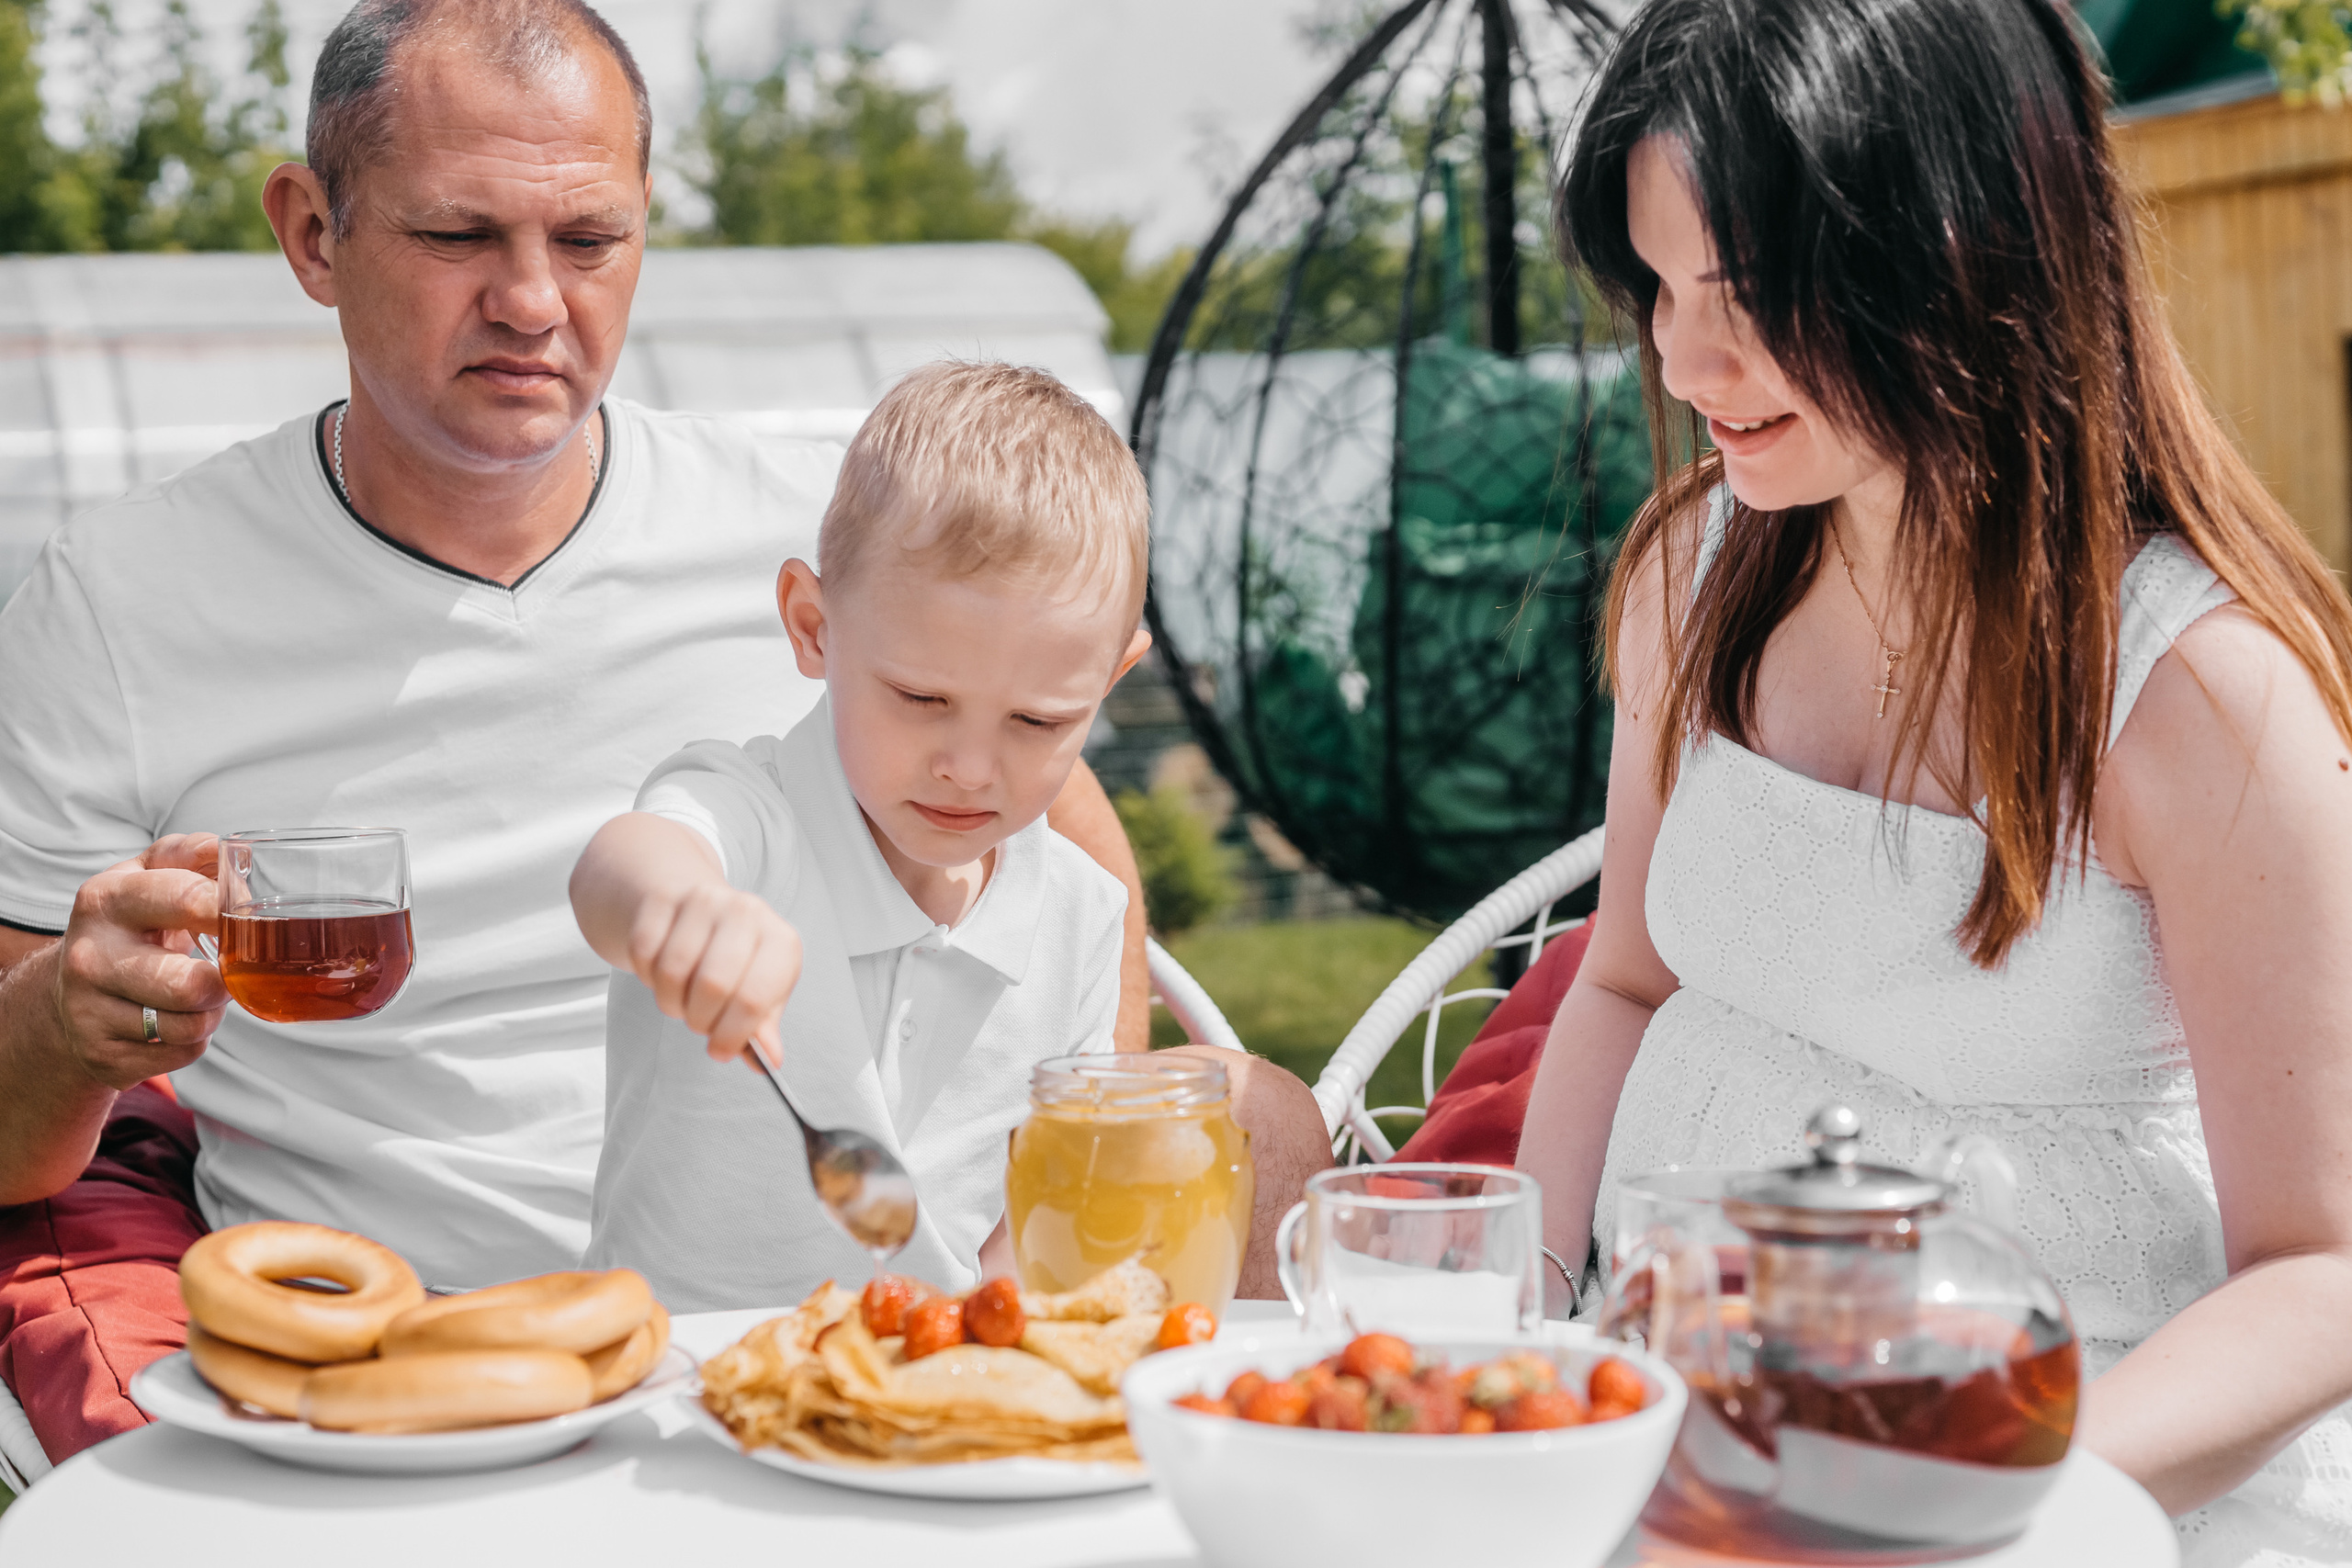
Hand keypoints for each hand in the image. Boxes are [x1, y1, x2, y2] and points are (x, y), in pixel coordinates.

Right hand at [54, 835, 228, 1089]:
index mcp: (105, 900)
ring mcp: (88, 1011)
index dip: (230, 910)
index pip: (187, 900)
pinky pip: (183, 1053)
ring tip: (194, 992)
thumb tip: (231, 850)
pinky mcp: (102, 1056)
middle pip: (190, 986)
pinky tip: (174, 1019)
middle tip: (222, 969)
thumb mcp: (148, 877)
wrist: (67, 990)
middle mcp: (89, 957)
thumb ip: (190, 854)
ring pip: (192, 1026)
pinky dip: (193, 1039)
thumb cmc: (129, 925)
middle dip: (222, 981)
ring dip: (211, 1011)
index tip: (245, 917)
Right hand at [624, 882, 802, 1065]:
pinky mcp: (663, 899)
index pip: (754, 999)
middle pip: (712, 985)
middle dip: (699, 1019)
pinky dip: (647, 976)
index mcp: (780, 942)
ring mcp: (703, 900)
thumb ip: (761, 1028)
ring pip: (672, 972)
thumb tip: (769, 1060)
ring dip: (671, 1001)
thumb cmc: (735, 958)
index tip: (720, 1051)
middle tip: (699, 1023)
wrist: (695, 909)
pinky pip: (643, 953)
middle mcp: (746, 913)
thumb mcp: (760, 991)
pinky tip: (663, 973)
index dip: (732, 1035)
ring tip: (683, 999)